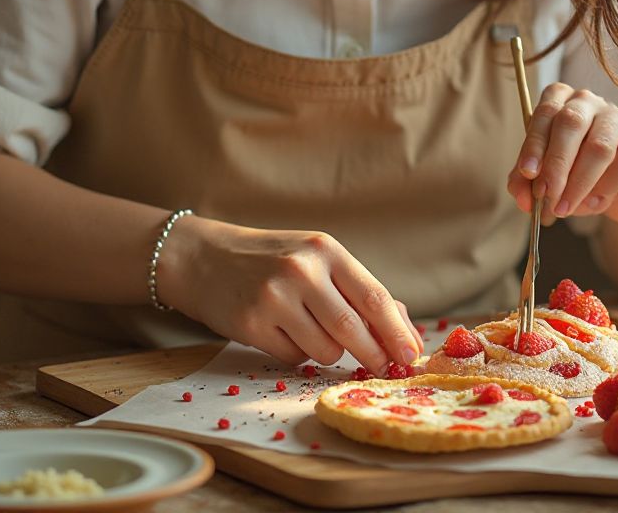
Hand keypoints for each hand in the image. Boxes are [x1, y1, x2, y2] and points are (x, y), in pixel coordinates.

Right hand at [161, 217, 422, 375]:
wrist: (205, 257)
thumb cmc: (272, 258)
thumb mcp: (316, 258)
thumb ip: (357, 289)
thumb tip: (403, 330)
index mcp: (325, 249)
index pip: (374, 297)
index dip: (397, 332)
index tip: (412, 354)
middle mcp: (301, 271)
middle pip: (354, 330)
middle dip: (374, 355)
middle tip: (383, 367)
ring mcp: (274, 298)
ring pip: (325, 350)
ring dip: (329, 352)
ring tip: (310, 329)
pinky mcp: (251, 324)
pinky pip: (292, 358)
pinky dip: (296, 354)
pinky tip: (281, 331)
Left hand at [506, 83, 617, 224]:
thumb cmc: (576, 176)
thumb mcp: (546, 178)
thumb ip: (527, 184)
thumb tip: (523, 200)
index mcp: (560, 100)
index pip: (544, 113)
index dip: (534, 143)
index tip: (527, 172)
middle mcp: (588, 101)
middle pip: (570, 123)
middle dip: (556, 164)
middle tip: (546, 194)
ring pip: (598, 146)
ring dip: (579, 182)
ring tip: (565, 208)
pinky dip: (607, 187)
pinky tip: (597, 203)